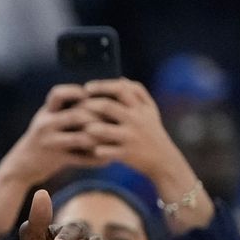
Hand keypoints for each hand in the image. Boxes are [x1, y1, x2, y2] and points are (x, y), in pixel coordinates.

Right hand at [0, 84, 104, 184]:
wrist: (22, 165)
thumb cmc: (42, 138)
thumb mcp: (47, 119)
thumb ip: (64, 108)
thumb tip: (92, 94)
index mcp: (46, 112)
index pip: (58, 94)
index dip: (77, 92)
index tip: (92, 95)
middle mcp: (45, 125)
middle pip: (77, 115)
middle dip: (98, 117)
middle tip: (115, 119)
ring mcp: (50, 143)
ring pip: (81, 137)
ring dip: (100, 139)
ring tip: (113, 139)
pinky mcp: (55, 159)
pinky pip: (81, 159)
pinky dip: (96, 159)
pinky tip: (107, 160)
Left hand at [81, 78, 214, 229]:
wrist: (164, 160)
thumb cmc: (152, 132)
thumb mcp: (150, 111)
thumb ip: (138, 93)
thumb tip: (120, 79)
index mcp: (140, 107)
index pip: (121, 89)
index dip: (102, 86)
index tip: (86, 87)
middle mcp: (136, 120)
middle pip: (108, 106)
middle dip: (89, 105)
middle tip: (76, 107)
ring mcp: (130, 138)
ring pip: (105, 130)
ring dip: (89, 127)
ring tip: (80, 127)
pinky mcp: (126, 154)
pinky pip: (106, 151)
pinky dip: (94, 149)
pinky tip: (84, 147)